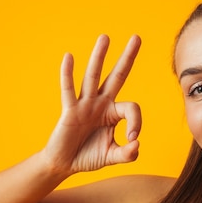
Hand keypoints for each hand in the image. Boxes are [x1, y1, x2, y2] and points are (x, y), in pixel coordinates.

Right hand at [44, 34, 141, 173]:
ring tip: (105, 37)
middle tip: (137, 37)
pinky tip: (68, 57)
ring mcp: (84, 105)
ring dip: (99, 57)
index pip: (132, 108)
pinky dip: (67, 74)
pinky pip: (68, 90)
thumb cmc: (88, 156)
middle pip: (116, 76)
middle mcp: (100, 103)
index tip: (132, 140)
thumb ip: (127, 154)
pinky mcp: (69, 111)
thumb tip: (137, 145)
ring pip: (93, 77)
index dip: (136, 123)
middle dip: (127, 58)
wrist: (64, 164)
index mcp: (113, 113)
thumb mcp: (112, 157)